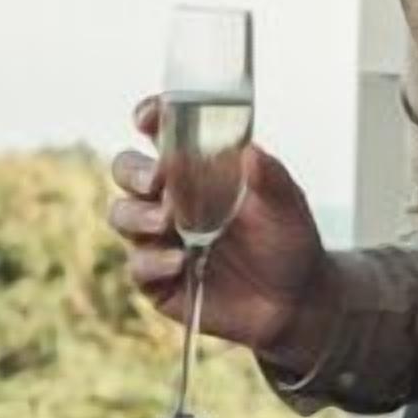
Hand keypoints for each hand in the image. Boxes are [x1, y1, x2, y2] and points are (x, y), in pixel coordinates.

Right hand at [104, 93, 327, 351]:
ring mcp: (159, 238)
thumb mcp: (287, 204)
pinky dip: (153, 261)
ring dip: (139, 215)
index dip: (148, 118)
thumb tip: (250, 152)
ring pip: (122, 215)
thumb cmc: (287, 240)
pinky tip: (180, 261)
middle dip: (134, 171)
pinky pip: (137, 266)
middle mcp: (170, 198)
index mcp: (197, 168)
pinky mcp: (157, 279)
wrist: (295, 300)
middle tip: (157, 179)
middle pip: (127, 171)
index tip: (146, 118)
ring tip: (168, 221)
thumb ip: (270, 178)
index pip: (161, 133)